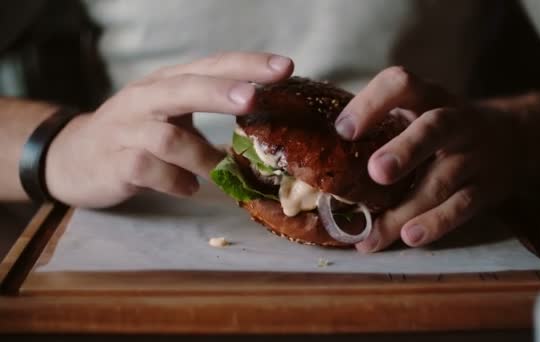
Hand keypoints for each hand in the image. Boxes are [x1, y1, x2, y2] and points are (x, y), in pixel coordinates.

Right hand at [45, 52, 293, 206]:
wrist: (74, 158)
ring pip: (168, 138)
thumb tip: (263, 122)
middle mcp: (145, 99)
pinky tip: (188, 189)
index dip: (247, 65)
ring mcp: (126, 130)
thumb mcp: (170, 113)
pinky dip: (176, 182)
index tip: (284, 68)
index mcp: (166, 83)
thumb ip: (207, 111)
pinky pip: (149, 171)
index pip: (210, 65)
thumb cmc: (136, 134)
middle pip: (184, 87)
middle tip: (253, 97)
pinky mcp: (115, 163)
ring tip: (221, 171)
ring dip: (202, 157)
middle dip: (221, 91)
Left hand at [334, 67, 523, 250]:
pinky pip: (462, 207)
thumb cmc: (443, 128)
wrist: (514, 140)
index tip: (343, 130)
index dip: (372, 102)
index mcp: (429, 97)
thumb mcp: (420, 111)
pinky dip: (436, 224)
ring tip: (376, 232)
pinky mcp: (487, 188)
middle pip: (435, 128)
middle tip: (376, 172)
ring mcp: (474, 155)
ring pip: (443, 180)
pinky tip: (409, 237)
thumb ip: (383, 124)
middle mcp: (455, 121)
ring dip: (408, 207)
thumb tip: (321, 153)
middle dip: (406, 150)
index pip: (402, 84)